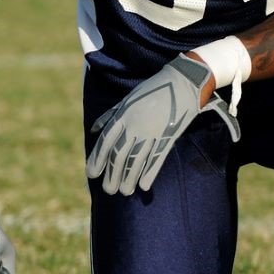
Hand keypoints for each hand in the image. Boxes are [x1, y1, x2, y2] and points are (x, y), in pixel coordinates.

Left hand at [86, 54, 240, 195]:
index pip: (106, 141)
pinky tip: (143, 186)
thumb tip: (94, 131)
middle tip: (108, 190)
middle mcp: (135, 124)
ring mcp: (152, 130)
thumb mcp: (127, 99)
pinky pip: (157, 157)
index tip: (91, 174)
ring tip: (124, 192)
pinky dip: (150, 172)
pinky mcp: (169, 134)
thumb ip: (110, 116)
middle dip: (112, 174)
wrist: (182, 81)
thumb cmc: (152, 90)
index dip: (97, 159)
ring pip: (137, 159)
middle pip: (120, 154)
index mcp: (123, 115)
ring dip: (129, 178)